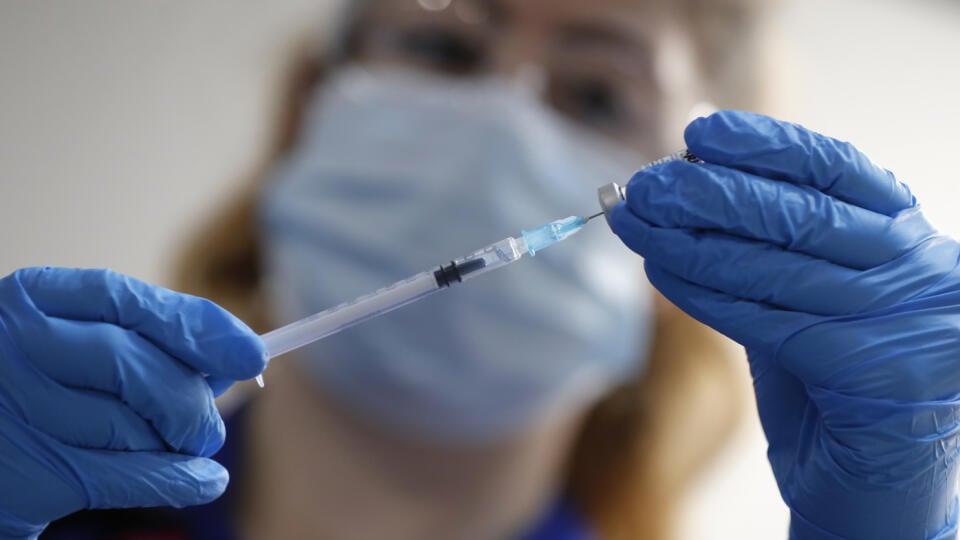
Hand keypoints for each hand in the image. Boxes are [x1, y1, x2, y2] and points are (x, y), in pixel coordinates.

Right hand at [0, 267, 265, 538]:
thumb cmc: (42, 387)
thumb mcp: (81, 345)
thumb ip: (150, 345)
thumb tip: (235, 360)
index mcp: (35, 298)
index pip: (131, 302)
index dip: (200, 327)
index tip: (252, 353)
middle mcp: (18, 345)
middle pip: (139, 369)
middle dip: (191, 404)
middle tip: (209, 427)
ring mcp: (18, 408)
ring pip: (135, 426)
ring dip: (177, 446)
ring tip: (181, 449)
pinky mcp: (27, 473)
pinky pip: (129, 476)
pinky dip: (180, 480)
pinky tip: (205, 480)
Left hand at [610, 111, 959, 539]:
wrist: (872, 486)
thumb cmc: (834, 387)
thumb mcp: (811, 300)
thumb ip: (768, 250)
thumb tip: (687, 191)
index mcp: (911, 240)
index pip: (838, 169)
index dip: (766, 145)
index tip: (700, 132)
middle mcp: (922, 271)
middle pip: (801, 213)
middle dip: (711, 193)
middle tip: (645, 183)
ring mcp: (906, 320)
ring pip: (777, 264)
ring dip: (691, 240)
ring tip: (635, 222)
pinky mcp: (874, 371)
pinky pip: (766, 319)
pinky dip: (704, 292)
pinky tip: (659, 271)